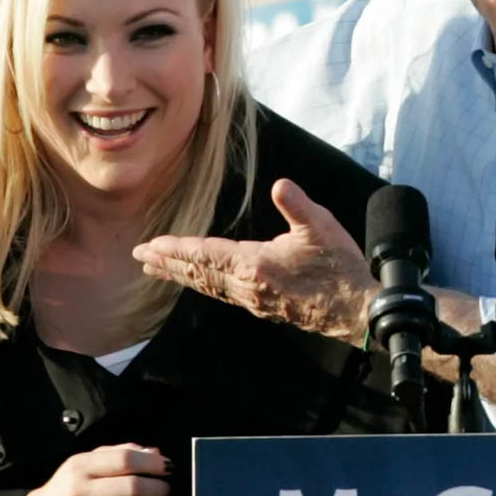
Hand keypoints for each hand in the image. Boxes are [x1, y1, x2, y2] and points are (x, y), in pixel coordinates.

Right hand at [10, 443, 170, 495]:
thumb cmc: (67, 490)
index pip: (124, 460)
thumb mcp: (85, 464)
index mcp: (79, 466)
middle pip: (132, 487)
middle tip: (165, 490)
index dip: (151, 464)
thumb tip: (154, 454)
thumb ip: (118, 453)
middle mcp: (79, 492)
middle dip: (158, 489)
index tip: (167, 467)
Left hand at [133, 179, 376, 342]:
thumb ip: (297, 206)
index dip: (178, 248)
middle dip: (168, 263)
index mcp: (256, 265)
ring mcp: (253, 299)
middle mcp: (247, 286)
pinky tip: (197, 281)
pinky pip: (221, 294)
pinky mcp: (262, 306)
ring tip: (157, 269)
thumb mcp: (322, 228)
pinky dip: (202, 285)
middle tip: (140, 257)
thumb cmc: (339, 268)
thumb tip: (280, 185)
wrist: (355, 310)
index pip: (206, 254)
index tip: (152, 245)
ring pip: (207, 286)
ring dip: (180, 276)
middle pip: (198, 273)